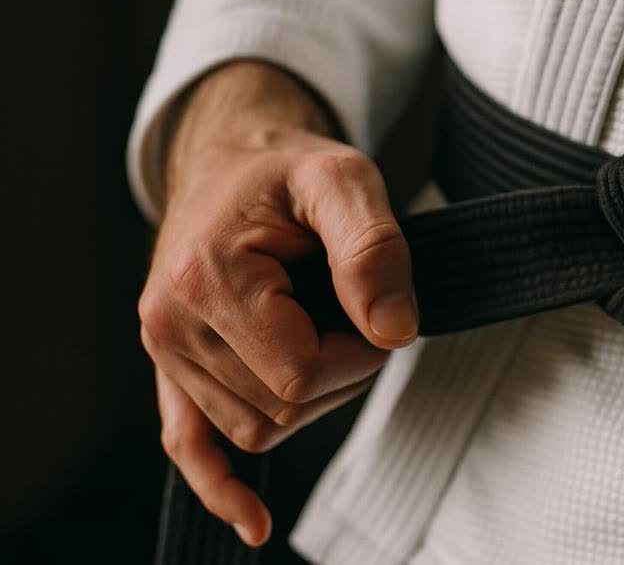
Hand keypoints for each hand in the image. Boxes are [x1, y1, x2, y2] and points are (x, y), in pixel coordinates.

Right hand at [138, 61, 418, 545]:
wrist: (235, 164)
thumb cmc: (290, 173)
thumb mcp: (345, 180)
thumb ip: (374, 248)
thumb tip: (393, 331)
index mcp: (208, 276)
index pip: (299, 372)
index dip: (358, 357)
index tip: (379, 315)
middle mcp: (171, 321)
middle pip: (281, 407)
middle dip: (342, 376)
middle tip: (360, 315)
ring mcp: (166, 352)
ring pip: (257, 428)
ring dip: (312, 399)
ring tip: (326, 332)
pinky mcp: (173, 370)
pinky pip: (189, 444)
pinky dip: (221, 485)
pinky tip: (255, 522)